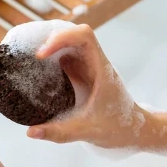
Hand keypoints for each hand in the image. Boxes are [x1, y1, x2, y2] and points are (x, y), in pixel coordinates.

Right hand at [26, 24, 146, 148]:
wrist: (136, 132)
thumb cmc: (118, 129)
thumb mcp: (86, 132)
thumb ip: (59, 132)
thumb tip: (31, 132)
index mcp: (102, 70)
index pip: (85, 36)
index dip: (61, 37)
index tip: (42, 54)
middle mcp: (97, 64)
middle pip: (76, 34)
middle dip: (53, 38)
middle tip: (33, 56)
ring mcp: (92, 68)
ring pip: (72, 44)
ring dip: (53, 46)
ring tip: (33, 59)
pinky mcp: (86, 75)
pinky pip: (70, 58)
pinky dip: (55, 58)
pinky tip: (42, 70)